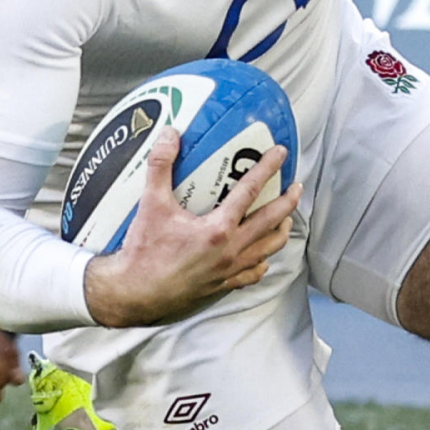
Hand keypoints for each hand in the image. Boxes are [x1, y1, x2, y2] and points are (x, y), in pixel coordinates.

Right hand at [82, 128, 300, 328]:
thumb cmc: (144, 252)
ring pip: (269, 248)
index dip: (267, 169)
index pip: (250, 191)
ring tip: (285, 218)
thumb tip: (169, 136)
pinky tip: (261, 256)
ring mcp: (229, 270)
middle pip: (271, 221)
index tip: (281, 154)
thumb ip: (160, 166)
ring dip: (280, 230)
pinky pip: (253, 273)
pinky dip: (262, 261)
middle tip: (295, 186)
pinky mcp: (223, 285)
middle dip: (288, 201)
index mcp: (218, 229)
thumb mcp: (151, 204)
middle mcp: (231, 250)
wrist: (135, 293)